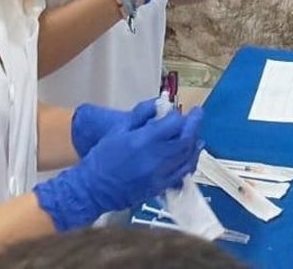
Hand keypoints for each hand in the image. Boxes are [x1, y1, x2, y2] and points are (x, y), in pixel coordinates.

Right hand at [34, 106, 203, 230]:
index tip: (181, 110)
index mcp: (144, 140)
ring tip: (197, 135)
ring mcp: (161, 174)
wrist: (94, 188)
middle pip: (185, 140)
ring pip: (188, 158)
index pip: (173, 124)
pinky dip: (189, 162)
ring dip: (195, 144)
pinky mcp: (161, 187)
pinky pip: (182, 174)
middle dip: (194, 125)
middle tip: (197, 115)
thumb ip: (140, 114)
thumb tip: (159, 103)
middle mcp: (157, 157)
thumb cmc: (103, 156)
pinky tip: (190, 156)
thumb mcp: (118, 129)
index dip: (179, 115)